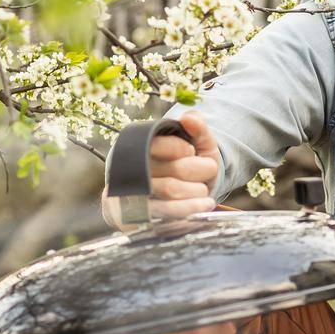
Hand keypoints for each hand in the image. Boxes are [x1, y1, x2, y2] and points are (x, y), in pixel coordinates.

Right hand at [101, 110, 221, 226]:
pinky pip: (165, 213)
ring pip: (171, 190)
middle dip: (198, 171)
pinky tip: (205, 204)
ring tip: (204, 190)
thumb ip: (198, 128)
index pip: (157, 144)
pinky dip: (190, 208)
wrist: (180, 194)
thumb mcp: (198, 144)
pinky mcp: (134, 215)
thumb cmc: (189, 165)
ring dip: (197, 191)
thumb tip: (190, 118)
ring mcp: (130, 194)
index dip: (181, 148)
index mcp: (138, 147)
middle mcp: (129, 169)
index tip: (191, 151)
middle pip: (173, 167)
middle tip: (204, 172)